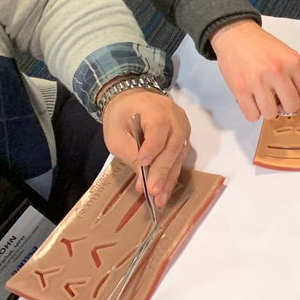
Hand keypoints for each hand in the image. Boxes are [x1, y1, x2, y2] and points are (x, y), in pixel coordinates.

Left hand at [102, 89, 190, 207]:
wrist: (132, 101)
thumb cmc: (121, 117)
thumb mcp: (116, 135)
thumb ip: (130, 153)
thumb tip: (143, 177)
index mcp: (154, 108)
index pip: (158, 127)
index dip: (152, 147)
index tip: (144, 165)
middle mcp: (174, 116)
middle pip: (172, 144)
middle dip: (162, 170)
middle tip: (153, 191)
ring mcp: (182, 126)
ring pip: (179, 153)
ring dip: (169, 177)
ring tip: (160, 198)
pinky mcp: (184, 137)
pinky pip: (180, 156)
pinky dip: (172, 174)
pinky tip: (165, 191)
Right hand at [210, 20, 299, 120]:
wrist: (235, 35)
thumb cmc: (259, 45)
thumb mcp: (285, 53)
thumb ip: (294, 74)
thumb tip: (299, 98)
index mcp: (292, 61)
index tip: (299, 104)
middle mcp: (277, 71)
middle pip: (291, 107)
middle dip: (286, 108)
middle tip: (280, 102)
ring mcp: (258, 81)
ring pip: (271, 114)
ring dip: (268, 110)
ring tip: (264, 98)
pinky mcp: (240, 89)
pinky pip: (252, 115)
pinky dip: (253, 112)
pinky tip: (253, 100)